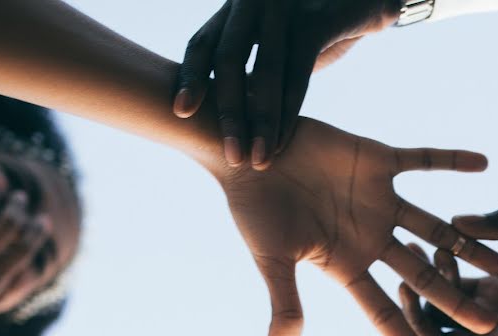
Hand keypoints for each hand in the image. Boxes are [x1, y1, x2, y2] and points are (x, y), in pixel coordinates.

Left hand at [175, 0, 399, 167]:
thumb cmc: (316, 27)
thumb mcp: (276, 45)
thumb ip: (251, 71)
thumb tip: (226, 117)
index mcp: (236, 9)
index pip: (203, 43)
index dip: (190, 78)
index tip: (181, 113)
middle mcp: (252, 2)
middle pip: (228, 60)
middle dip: (227, 114)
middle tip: (229, 155)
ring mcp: (283, 7)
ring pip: (265, 72)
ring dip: (261, 122)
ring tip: (258, 159)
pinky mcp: (317, 20)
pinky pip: (298, 72)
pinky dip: (289, 111)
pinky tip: (283, 139)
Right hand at [219, 118, 497, 335]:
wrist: (247, 153)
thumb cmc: (252, 209)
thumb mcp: (272, 260)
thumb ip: (285, 305)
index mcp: (346, 265)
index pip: (383, 311)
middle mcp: (370, 237)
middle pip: (421, 275)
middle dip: (454, 299)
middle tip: (491, 322)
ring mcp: (377, 200)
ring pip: (434, 226)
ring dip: (466, 241)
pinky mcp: (377, 161)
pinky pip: (421, 160)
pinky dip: (450, 159)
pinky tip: (483, 163)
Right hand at [399, 208, 497, 335]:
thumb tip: (458, 219)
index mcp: (492, 290)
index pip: (446, 284)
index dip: (429, 267)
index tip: (420, 243)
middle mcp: (486, 319)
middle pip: (433, 315)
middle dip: (413, 293)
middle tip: (402, 269)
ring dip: (417, 325)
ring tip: (409, 296)